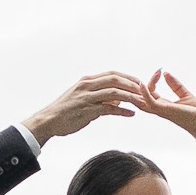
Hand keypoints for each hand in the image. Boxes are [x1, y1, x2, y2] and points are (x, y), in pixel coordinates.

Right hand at [23, 70, 146, 143]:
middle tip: (146, 91)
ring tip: (143, 102)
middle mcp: (87, 86)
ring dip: (131, 97)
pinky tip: (131, 114)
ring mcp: (87, 98)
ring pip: (114, 93)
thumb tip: (119, 99)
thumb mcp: (83, 98)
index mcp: (87, 81)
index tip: (141, 82)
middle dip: (133, 85)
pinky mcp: (87, 111)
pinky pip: (109, 109)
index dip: (128, 77)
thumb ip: (101, 97)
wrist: (48, 120)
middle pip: (116, 80)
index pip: (112, 74)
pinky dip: (122, 110)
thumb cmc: (66, 111)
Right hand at [132, 69, 195, 139]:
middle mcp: (158, 108)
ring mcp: (160, 109)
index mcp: (162, 105)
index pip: (150, 92)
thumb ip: (175, 84)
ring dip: (139, 89)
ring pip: (141, 101)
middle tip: (156, 72)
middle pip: (141, 97)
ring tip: (145, 77)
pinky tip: (143, 84)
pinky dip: (144, 93)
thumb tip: (166, 73)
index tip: (160, 70)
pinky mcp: (163, 109)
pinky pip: (149, 101)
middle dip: (142, 85)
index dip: (152, 80)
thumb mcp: (184, 94)